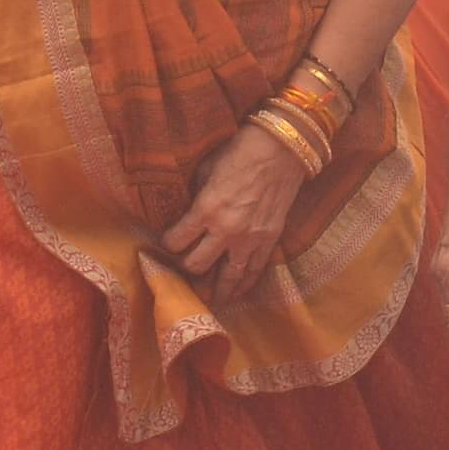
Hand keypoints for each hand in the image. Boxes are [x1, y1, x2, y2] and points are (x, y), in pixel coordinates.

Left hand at [166, 124, 304, 301]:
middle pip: (197, 265)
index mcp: (207, 210)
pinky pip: (254, 271)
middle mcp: (226, 231)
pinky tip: (237, 292)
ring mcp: (250, 239)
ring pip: (228, 277)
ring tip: (208, 301)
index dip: (167, 243)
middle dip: (186, 267)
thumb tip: (185, 210)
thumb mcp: (206, 168)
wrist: (282, 148)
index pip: (176, 241)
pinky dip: (244, 284)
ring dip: (216, 290)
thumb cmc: (240, 150)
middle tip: (182, 267)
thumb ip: (195, 194)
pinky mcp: (269, 239)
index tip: (166, 242)